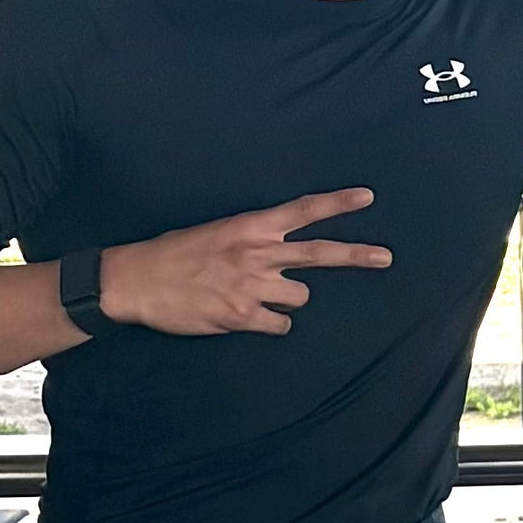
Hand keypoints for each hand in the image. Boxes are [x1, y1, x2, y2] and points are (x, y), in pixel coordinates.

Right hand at [101, 190, 389, 336]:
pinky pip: (279, 324)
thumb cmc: (174, 254)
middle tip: (386, 258)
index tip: (367, 198)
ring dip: (286, 300)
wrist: (136, 281)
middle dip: (357, 255)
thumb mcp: (216, 232)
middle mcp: (258, 253)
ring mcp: (252, 286)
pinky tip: (245, 317)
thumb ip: (252, 241)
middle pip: (320, 254)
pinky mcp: (242, 316)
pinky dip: (269, 323)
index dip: (337, 204)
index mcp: (250, 227)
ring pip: (300, 297)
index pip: (303, 210)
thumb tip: (279, 253)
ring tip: (255, 296)